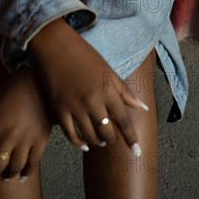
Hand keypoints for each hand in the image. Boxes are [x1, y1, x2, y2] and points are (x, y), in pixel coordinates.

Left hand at [0, 67, 53, 185]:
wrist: (37, 80)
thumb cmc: (11, 91)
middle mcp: (7, 134)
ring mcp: (25, 138)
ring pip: (13, 167)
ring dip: (7, 175)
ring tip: (5, 177)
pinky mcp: (41, 139)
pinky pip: (32, 163)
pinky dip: (26, 172)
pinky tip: (22, 176)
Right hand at [29, 19, 147, 155]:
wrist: (56, 46)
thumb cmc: (85, 55)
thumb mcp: (108, 71)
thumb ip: (125, 92)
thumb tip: (143, 108)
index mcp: (108, 90)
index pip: (124, 121)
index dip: (131, 138)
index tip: (137, 153)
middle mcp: (93, 101)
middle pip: (107, 133)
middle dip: (112, 139)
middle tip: (112, 138)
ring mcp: (75, 107)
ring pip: (90, 136)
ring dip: (97, 142)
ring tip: (99, 141)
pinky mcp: (60, 110)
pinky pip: (71, 135)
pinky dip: (79, 143)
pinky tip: (84, 144)